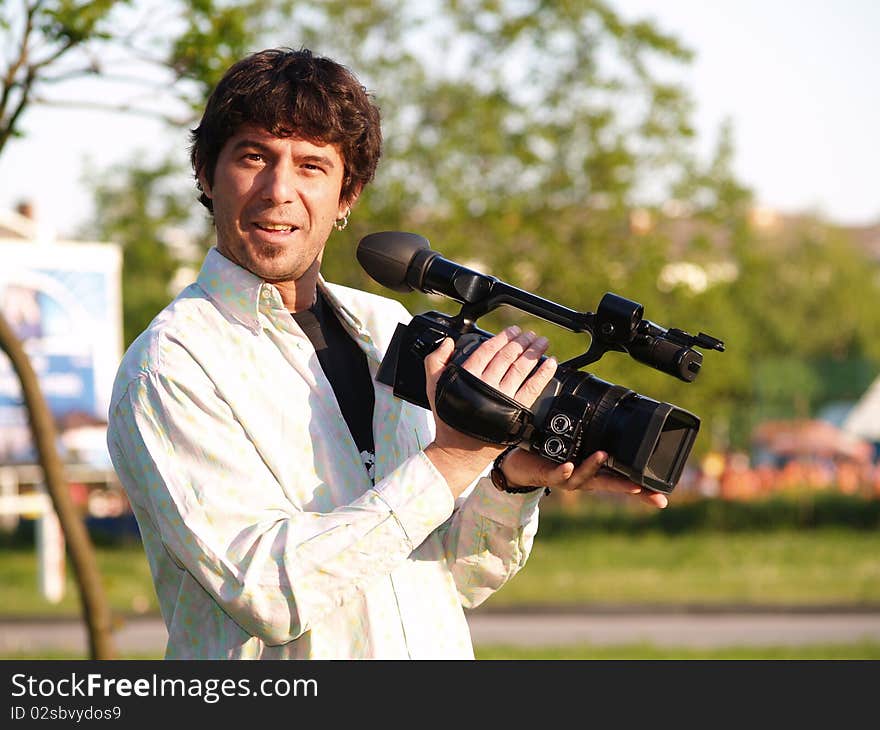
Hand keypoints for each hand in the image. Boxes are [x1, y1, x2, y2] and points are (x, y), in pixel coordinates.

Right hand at [422, 326, 557, 496]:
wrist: (459, 449)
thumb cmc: (448, 419)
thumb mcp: (434, 386)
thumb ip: (435, 361)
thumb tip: (449, 343)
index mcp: (468, 375)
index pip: (489, 349)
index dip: (503, 337)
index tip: (512, 331)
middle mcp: (487, 384)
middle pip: (508, 356)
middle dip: (521, 342)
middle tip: (529, 335)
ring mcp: (503, 397)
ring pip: (522, 368)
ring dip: (534, 352)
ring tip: (541, 343)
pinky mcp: (516, 410)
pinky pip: (533, 387)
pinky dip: (543, 374)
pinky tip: (550, 363)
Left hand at [502, 448, 668, 508]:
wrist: (518, 466)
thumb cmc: (550, 457)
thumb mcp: (577, 448)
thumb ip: (595, 440)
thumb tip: (612, 427)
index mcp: (593, 471)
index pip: (623, 482)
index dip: (643, 491)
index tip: (663, 497)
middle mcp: (583, 478)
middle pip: (609, 485)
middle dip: (626, 488)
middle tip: (642, 487)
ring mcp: (566, 478)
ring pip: (583, 477)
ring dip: (593, 467)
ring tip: (603, 455)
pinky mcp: (548, 475)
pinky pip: (557, 474)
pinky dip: (564, 470)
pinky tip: (569, 464)